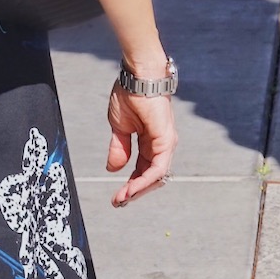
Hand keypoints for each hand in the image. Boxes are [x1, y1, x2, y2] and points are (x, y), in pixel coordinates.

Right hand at [106, 85, 175, 205]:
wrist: (138, 76)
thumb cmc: (129, 94)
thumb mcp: (119, 127)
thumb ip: (118, 148)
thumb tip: (113, 168)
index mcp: (150, 141)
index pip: (142, 169)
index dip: (130, 184)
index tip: (116, 196)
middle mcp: (161, 144)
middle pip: (151, 177)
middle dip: (134, 191)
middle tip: (118, 202)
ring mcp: (165, 143)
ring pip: (156, 176)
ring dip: (138, 189)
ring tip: (122, 198)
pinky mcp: (166, 141)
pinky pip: (157, 168)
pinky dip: (144, 180)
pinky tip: (131, 188)